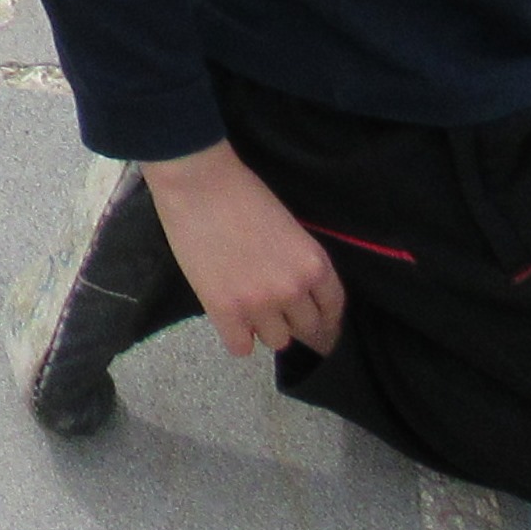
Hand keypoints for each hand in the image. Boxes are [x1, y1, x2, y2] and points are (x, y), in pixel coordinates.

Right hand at [142, 142, 345, 358]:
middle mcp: (294, 290)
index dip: (323, 317)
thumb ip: (299, 264)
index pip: (333, 309)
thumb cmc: (242, 192)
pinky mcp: (224, 311)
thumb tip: (299, 294)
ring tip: (246, 305)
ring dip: (264, 327)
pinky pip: (241, 348)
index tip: (314, 321)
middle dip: (292, 320)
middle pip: (307, 330)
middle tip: (273, 307)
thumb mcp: (290, 229)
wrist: (197, 181)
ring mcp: (259, 303)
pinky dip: (236, 336)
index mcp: (315, 265)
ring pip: (276, 341)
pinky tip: (229, 318)